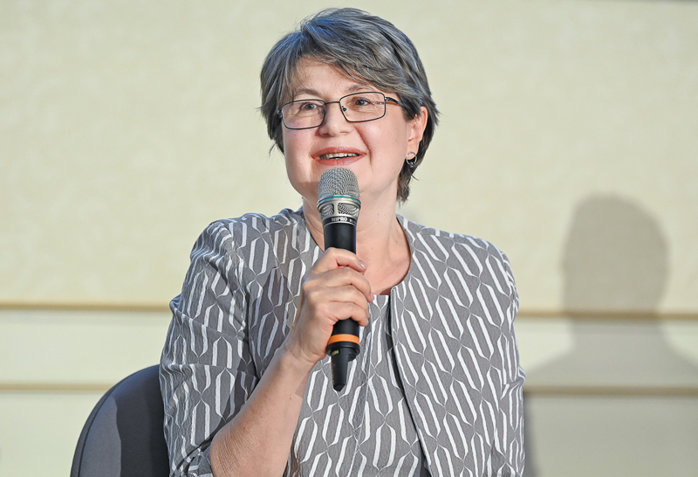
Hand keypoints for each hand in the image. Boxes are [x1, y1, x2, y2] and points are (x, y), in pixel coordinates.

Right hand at [283, 248, 372, 371]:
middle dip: (365, 286)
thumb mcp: (321, 297)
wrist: (301, 347)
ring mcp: (316, 296)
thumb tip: (359, 274)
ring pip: (354, 292)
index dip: (352, 259)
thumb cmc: (315, 324)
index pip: (333, 254)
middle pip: (349, 273)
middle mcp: (312, 283)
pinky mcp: (323, 310)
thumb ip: (334, 284)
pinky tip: (359, 321)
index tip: (362, 269)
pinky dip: (362, 315)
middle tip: (368, 298)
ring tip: (362, 313)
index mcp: (312, 276)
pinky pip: (353, 308)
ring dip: (364, 305)